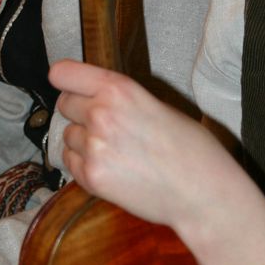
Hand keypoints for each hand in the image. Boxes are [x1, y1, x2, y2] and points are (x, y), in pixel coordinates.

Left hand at [48, 59, 264, 264]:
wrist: (202, 191)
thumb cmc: (190, 148)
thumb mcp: (156, 105)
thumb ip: (120, 99)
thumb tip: (93, 97)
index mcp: (119, 89)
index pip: (63, 73)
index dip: (65, 81)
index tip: (68, 86)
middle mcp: (100, 113)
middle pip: (64, 105)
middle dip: (79, 113)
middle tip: (105, 126)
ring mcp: (93, 146)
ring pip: (67, 136)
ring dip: (83, 142)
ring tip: (115, 152)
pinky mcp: (91, 177)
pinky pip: (70, 162)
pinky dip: (84, 165)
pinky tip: (111, 168)